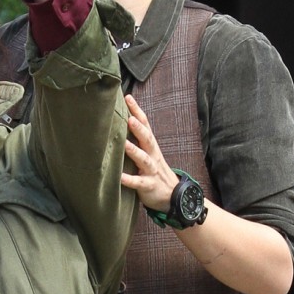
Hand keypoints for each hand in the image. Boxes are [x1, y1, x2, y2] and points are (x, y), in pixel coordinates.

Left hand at [120, 94, 179, 211]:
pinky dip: (129, 180)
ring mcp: (151, 170)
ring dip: (134, 151)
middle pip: (147, 139)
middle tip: (128, 118)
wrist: (174, 196)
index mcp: (151, 145)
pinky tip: (119, 177)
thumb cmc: (154, 170)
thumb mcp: (148, 152)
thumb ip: (136, 139)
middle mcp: (152, 155)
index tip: (127, 97)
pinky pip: (139, 183)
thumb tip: (119, 121)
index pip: (145, 124)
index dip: (137, 111)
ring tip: (123, 144)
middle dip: (138, 128)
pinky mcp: (149, 186)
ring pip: (144, 159)